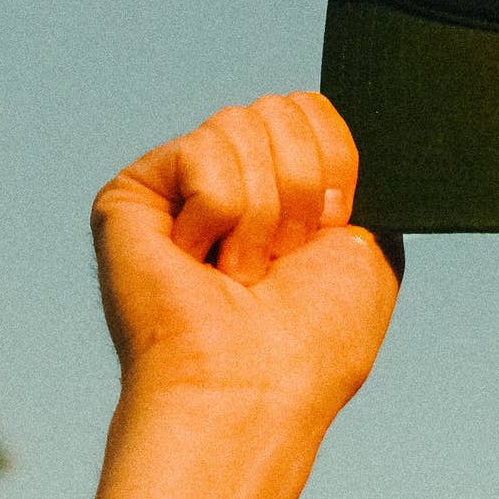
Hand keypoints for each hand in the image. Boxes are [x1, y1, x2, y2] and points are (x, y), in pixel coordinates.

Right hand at [90, 92, 403, 435]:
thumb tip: (331, 117)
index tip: (328, 230)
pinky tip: (198, 261)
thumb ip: (351, 173)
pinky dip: (219, 213)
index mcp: (280, 181)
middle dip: (299, 187)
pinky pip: (204, 150)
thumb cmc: (314, 340)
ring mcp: (178, 181)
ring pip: (242, 125)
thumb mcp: (366, 243)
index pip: (312, 107)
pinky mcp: (132, 192)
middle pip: (281, 108)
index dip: (335, 165)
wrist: (254, 391)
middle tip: (279, 260)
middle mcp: (228, 173)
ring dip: (261, 212)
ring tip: (238, 272)